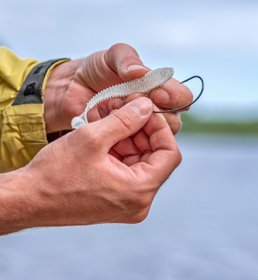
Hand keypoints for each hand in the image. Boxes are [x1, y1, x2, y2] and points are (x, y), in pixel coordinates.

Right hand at [4, 98, 180, 229]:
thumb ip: (125, 119)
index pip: (170, 154)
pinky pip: (129, 171)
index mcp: (138, 191)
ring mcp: (128, 203)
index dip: (161, 128)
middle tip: (127, 110)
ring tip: (112, 121)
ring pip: (142, 162)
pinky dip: (122, 151)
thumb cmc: (55, 174)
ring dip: (130, 139)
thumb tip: (146, 106)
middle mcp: (138, 202)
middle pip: (155, 157)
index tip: (146, 110)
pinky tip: (107, 137)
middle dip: (142, 130)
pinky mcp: (117, 200)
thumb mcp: (92, 138)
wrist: (30, 199)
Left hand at [44, 43, 192, 133]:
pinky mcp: (124, 140)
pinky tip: (106, 124)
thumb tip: (139, 72)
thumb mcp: (111, 56)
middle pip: (173, 122)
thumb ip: (127, 58)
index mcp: (160, 89)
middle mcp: (155, 110)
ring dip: (135, 125)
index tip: (156, 94)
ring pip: (154, 137)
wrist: (74, 88)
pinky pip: (133, 147)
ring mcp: (140, 127)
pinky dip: (121, 136)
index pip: (182, 97)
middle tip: (129, 102)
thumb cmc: (97, 70)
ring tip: (113, 109)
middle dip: (152, 114)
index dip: (174, 97)